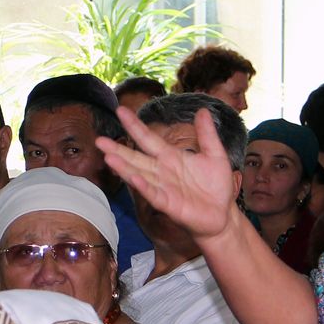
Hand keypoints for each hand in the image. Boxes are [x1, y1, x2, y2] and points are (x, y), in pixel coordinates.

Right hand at [97, 105, 238, 240]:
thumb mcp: (215, 155)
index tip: (121, 110)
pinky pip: (154, 194)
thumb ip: (207, 134)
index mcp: (170, 157)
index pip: (148, 138)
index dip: (135, 125)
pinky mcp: (169, 205)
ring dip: (124, 167)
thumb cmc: (216, 185)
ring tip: (108, 156)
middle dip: (118, 149)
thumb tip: (202, 110)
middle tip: (99, 140)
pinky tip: (133, 178)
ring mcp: (163, 188)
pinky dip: (144, 187)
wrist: (223, 213)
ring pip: (139, 175)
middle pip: (136, 158)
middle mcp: (161, 171)